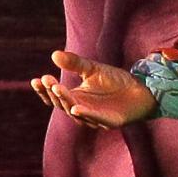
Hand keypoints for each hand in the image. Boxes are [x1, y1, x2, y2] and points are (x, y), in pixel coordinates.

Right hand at [31, 47, 157, 130]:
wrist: (142, 89)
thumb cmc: (115, 81)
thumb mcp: (92, 69)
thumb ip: (75, 63)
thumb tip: (54, 54)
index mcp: (75, 98)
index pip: (54, 97)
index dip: (44, 91)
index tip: (36, 80)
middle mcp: (82, 111)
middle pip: (62, 104)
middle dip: (53, 92)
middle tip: (46, 80)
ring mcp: (95, 118)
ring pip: (76, 112)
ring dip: (65, 101)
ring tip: (57, 88)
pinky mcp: (110, 122)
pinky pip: (95, 119)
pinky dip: (85, 114)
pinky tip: (75, 108)